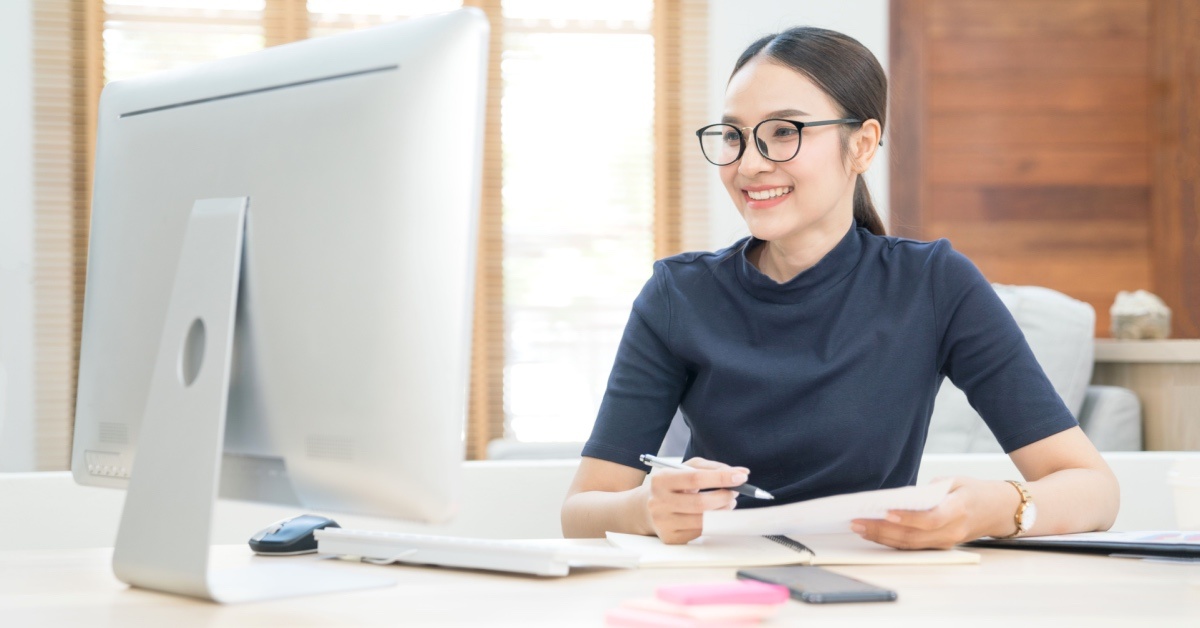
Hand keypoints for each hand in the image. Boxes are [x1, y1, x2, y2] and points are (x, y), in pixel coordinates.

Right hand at [644, 457, 748, 544]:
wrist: (645, 508)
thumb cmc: (672, 485)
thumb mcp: (686, 469)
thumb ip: (713, 468)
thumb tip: (742, 472)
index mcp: (661, 480)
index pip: (695, 478)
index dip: (721, 478)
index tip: (741, 477)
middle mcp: (658, 502)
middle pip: (700, 503)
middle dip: (724, 497)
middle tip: (734, 492)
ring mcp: (663, 522)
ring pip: (703, 520)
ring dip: (722, 511)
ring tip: (727, 503)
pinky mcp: (670, 537)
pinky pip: (699, 532)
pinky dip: (712, 522)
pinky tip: (713, 514)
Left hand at [849, 478, 990, 549]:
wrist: (999, 511)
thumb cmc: (976, 492)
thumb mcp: (956, 481)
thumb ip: (931, 489)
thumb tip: (902, 497)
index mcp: (958, 511)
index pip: (930, 519)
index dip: (907, 518)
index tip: (885, 512)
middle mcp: (952, 532)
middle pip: (913, 536)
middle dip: (882, 530)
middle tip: (858, 522)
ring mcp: (946, 542)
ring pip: (910, 544)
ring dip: (882, 538)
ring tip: (859, 528)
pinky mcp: (940, 546)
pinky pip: (913, 546)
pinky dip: (892, 540)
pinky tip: (874, 532)